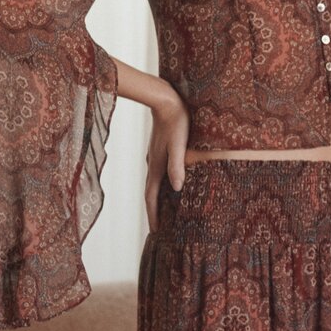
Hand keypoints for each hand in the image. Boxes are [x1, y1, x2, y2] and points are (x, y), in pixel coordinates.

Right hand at [145, 85, 189, 232]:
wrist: (164, 99)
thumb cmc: (176, 121)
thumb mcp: (179, 144)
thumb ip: (177, 165)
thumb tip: (177, 187)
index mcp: (156, 166)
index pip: (151, 198)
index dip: (153, 216)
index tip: (155, 232)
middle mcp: (153, 164)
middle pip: (151, 194)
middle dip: (154, 212)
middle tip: (158, 228)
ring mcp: (154, 157)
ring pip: (154, 183)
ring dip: (157, 199)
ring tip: (163, 211)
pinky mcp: (159, 150)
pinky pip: (158, 173)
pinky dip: (161, 185)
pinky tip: (168, 184)